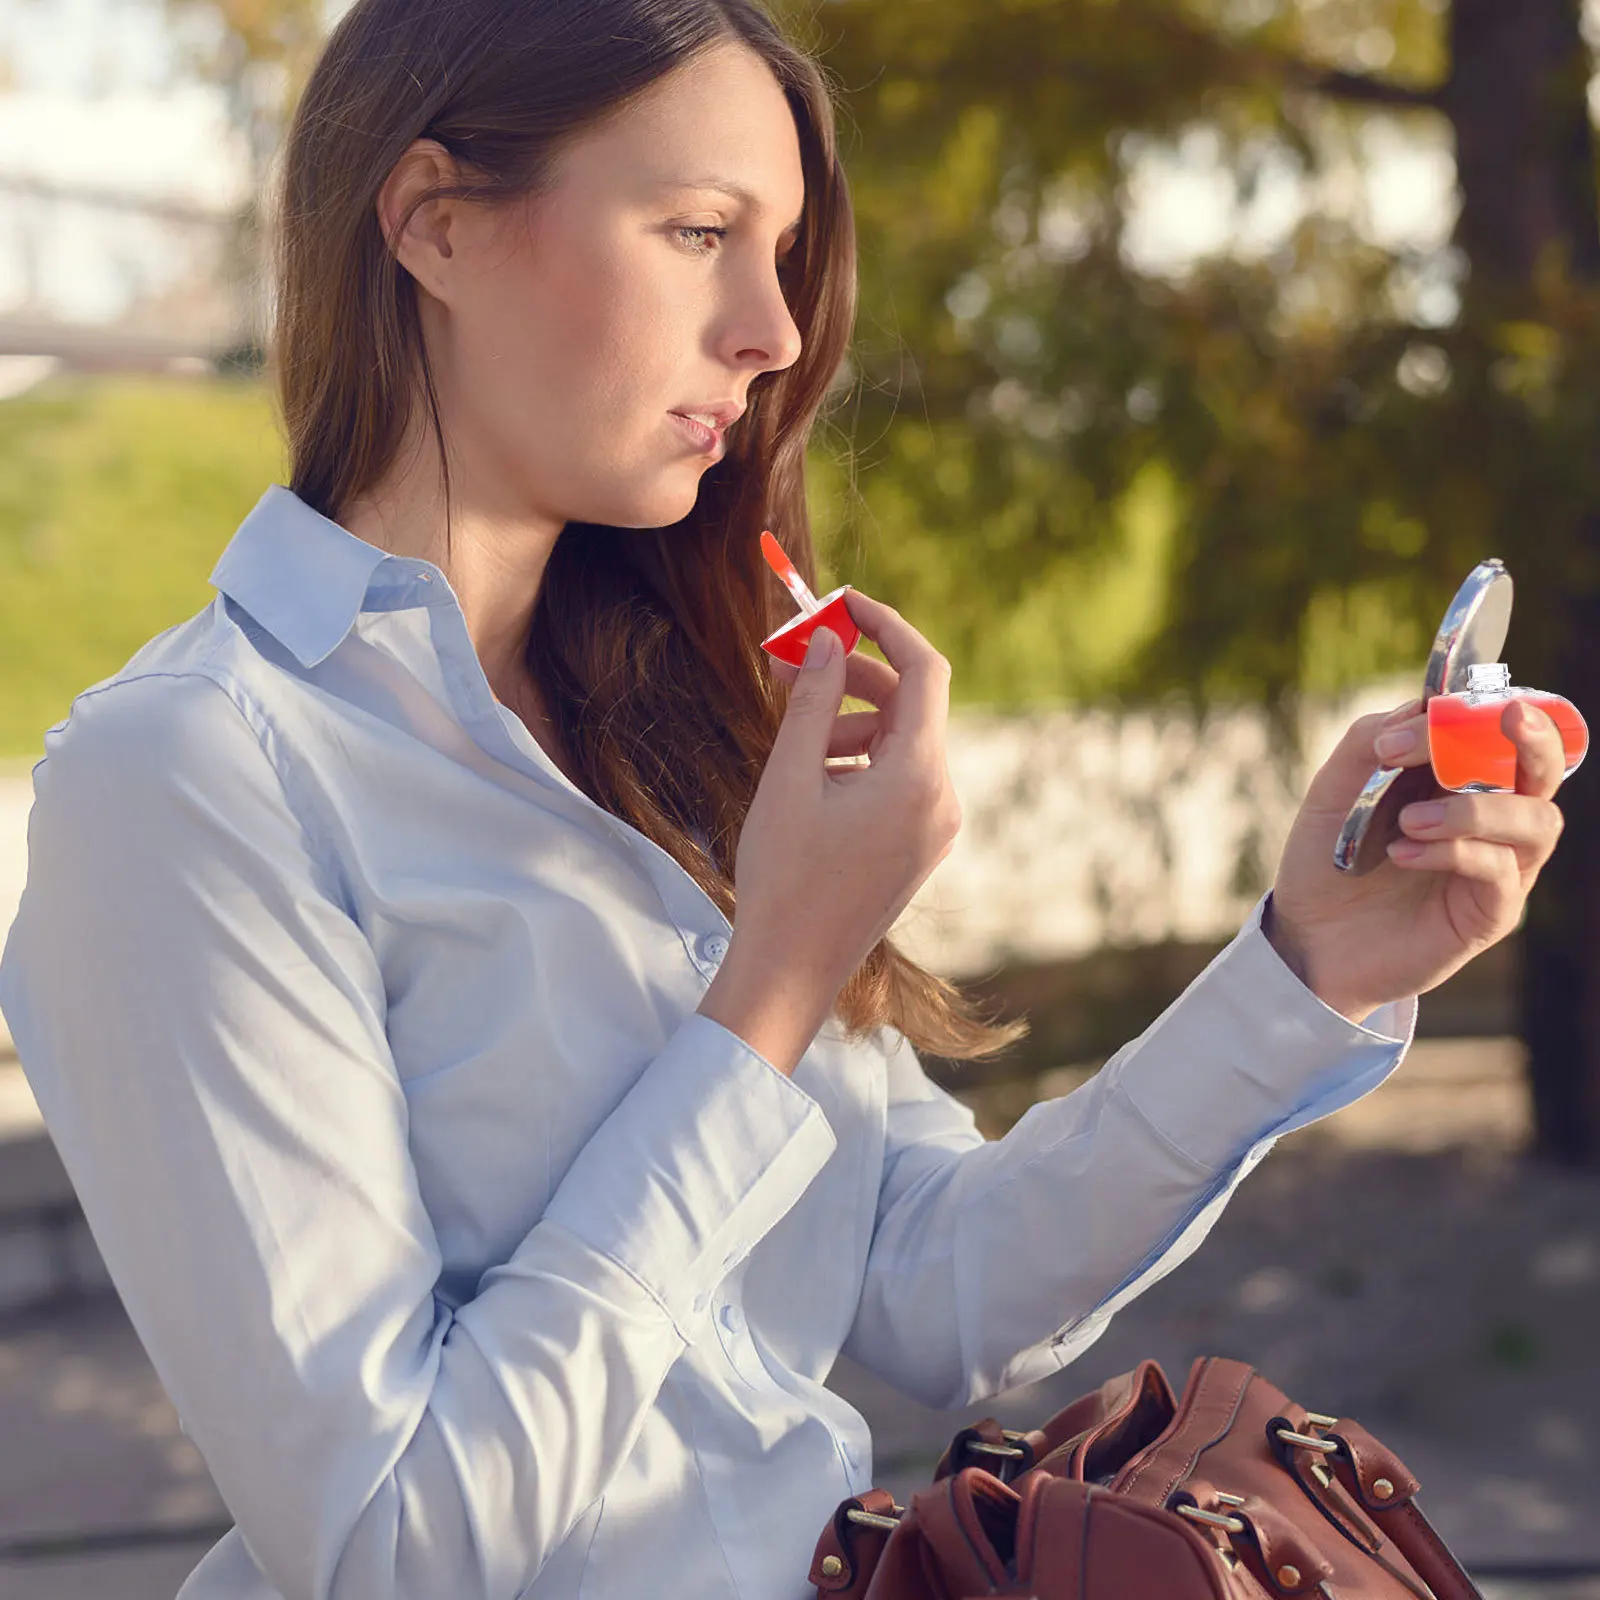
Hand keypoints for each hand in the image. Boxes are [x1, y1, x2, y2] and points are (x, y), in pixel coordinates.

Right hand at [698, 591, 960, 1071]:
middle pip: (909, 705)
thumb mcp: (787, 777)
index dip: (885, 624)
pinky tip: (809, 783)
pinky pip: (899, 778)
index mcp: (919, 778)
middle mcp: (942, 798)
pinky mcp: (921, 845)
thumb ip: (809, 700)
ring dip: (847, 725)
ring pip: (899, 742)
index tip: (841, 602)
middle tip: (790, 665)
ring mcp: (936, 826)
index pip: (923, 670)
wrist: (790, 970)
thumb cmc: (783, 877)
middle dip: (852, 678)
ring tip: (791, 745)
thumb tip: (825, 639)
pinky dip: (858, 762)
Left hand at [1266, 696, 1567, 1022]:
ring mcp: (1497, 867)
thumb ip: (1368, 745)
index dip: (1472, 713)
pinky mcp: (1490, 912)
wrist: (1308, 939)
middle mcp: (1490, 819)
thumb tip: (1419, 710)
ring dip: (1475, 809)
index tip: (1417, 722)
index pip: (1497, 731)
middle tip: (1505, 718)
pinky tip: (1402, 853)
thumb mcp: (1332, 795)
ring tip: (1410, 822)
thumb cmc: (1326, 865)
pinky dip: (1454, 852)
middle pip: (1544, 770)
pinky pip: (1499, 871)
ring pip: (1536, 821)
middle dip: (1534, 738)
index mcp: (1455, 781)